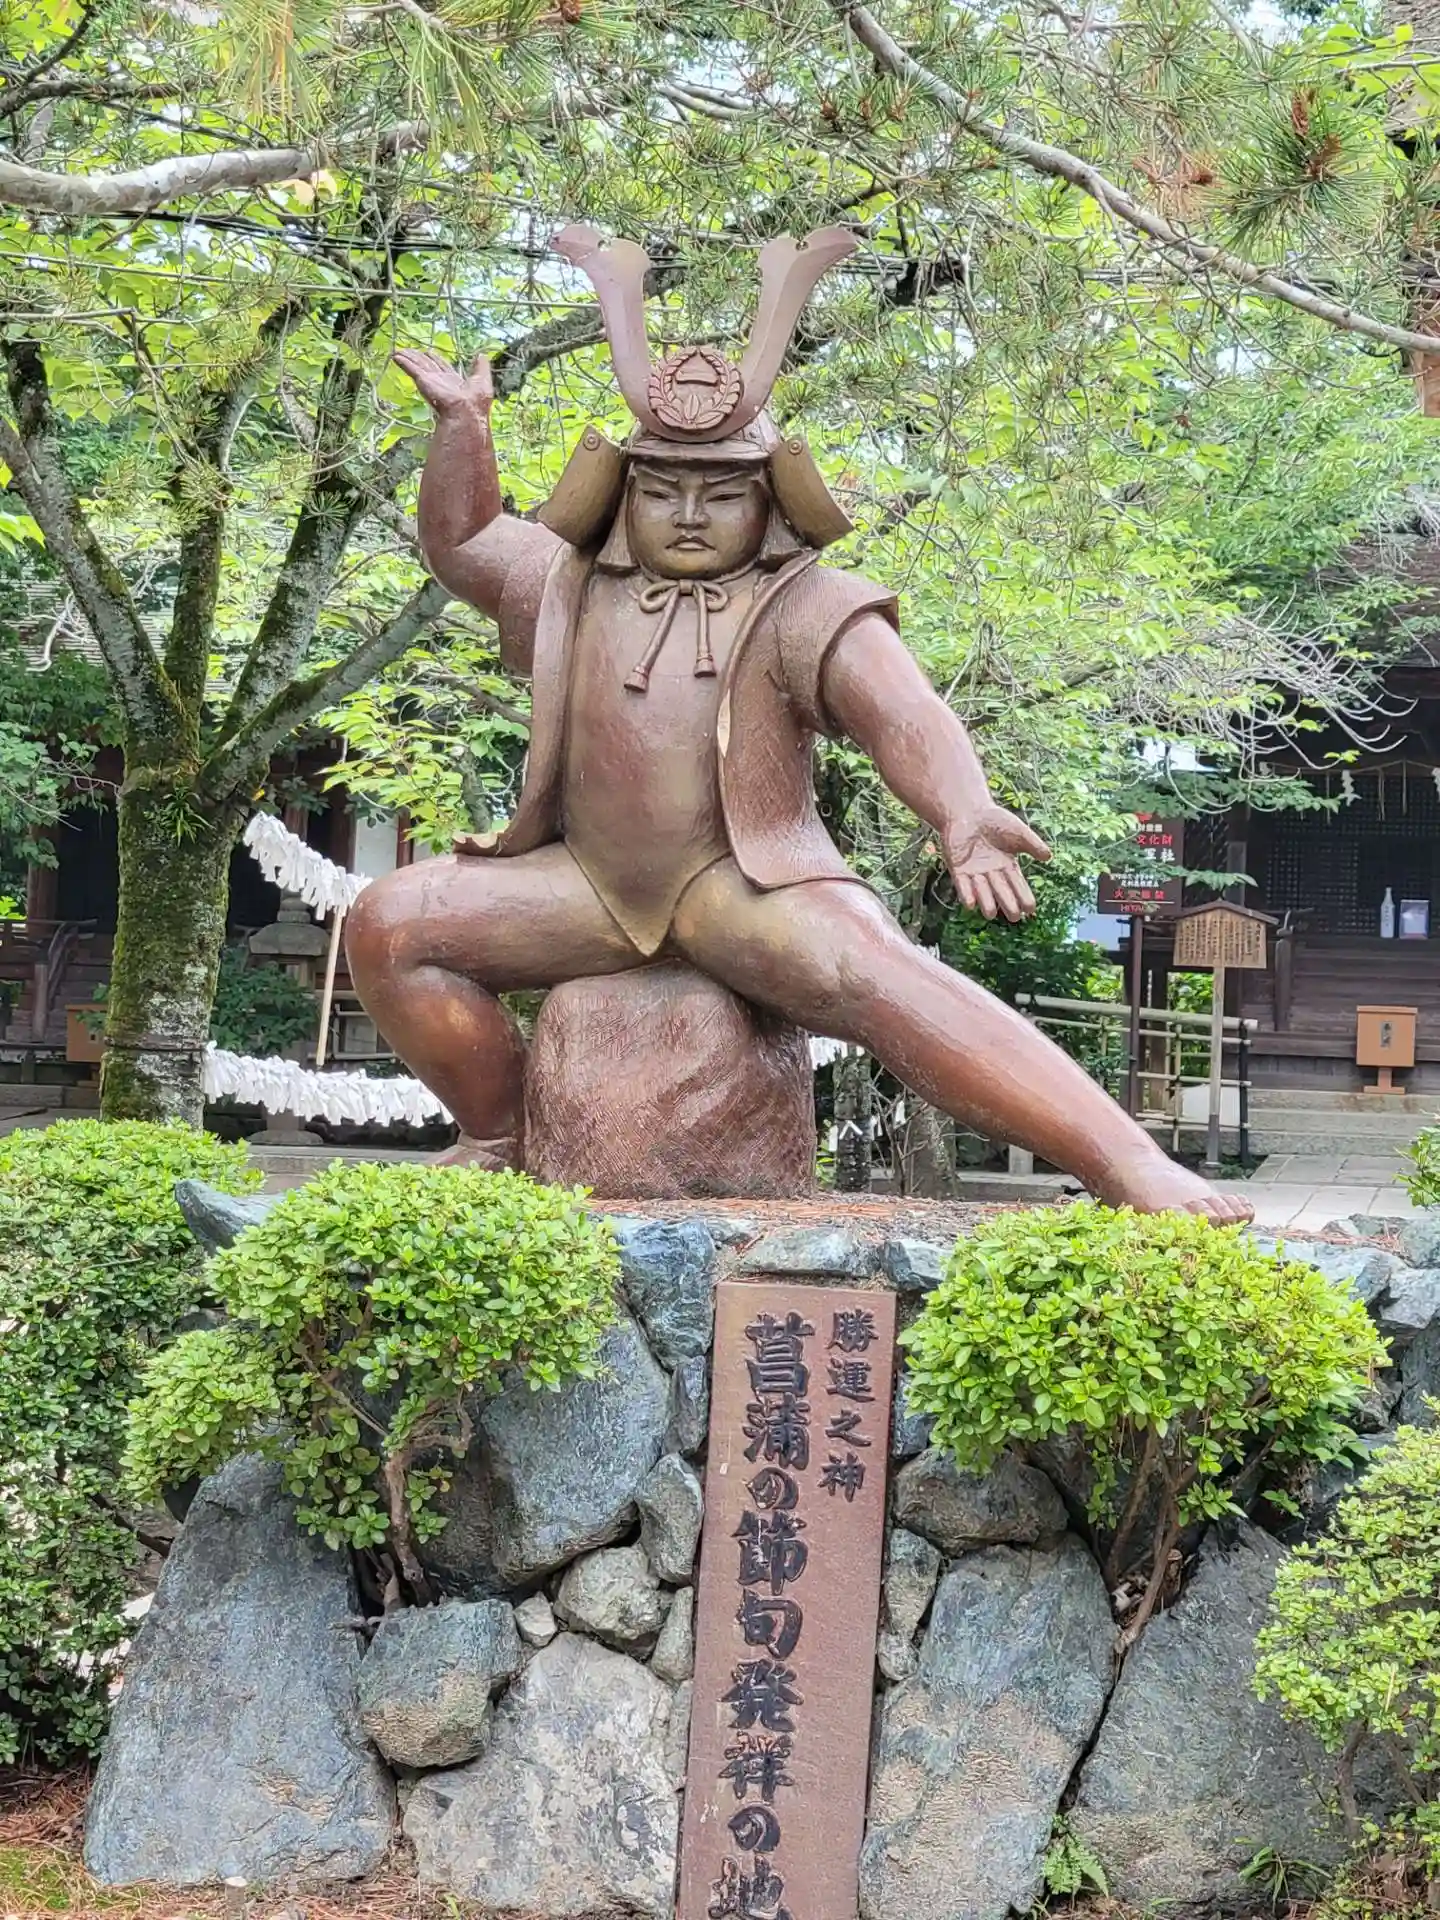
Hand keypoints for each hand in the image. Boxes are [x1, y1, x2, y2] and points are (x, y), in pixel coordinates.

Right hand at [393, 349, 493, 415]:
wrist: (466, 411)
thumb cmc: (476, 399)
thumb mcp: (483, 379)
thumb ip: (481, 367)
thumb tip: (481, 354)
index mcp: (453, 380)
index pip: (442, 366)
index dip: (435, 358)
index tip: (428, 352)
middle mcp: (441, 380)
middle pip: (427, 365)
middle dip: (418, 357)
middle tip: (408, 349)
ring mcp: (431, 381)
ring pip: (417, 365)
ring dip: (408, 358)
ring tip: (398, 351)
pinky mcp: (424, 382)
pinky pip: (412, 369)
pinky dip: (404, 363)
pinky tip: (396, 356)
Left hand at [944, 804, 1050, 921]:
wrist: (968, 811)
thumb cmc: (995, 820)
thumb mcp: (1019, 831)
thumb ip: (1033, 844)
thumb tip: (1048, 856)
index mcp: (1007, 865)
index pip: (1017, 884)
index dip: (1024, 896)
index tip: (1031, 909)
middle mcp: (991, 873)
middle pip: (1001, 890)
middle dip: (1007, 903)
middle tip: (1015, 917)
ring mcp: (974, 872)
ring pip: (982, 890)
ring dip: (986, 901)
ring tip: (991, 913)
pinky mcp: (958, 868)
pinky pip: (962, 884)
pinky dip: (966, 894)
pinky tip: (970, 904)